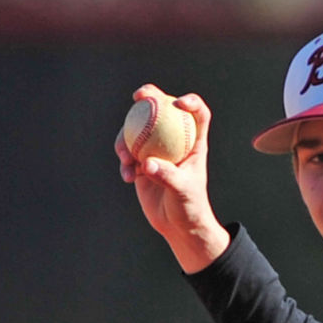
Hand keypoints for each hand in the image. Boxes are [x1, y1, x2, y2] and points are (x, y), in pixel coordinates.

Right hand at [115, 86, 230, 274]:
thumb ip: (166, 176)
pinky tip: (127, 176)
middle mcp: (174, 141)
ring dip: (127, 137)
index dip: (191, 102)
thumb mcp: (182, 192)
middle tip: (137, 97)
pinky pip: (128, 153)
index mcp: (193, 143)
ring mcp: (156, 149)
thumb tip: (146, 163)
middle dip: (149, 95)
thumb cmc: (188, 208)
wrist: (177, 226)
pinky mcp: (141, 162)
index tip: (178, 103)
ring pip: (138, 129)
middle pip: (162, 109)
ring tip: (125, 157)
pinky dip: (125, 162)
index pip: (198, 114)